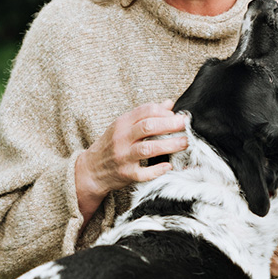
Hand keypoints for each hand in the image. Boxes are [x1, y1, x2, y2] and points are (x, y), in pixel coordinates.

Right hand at [75, 100, 186, 222]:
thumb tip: (169, 103)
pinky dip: (157, 170)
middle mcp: (121, 138)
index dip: (164, 112)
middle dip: (170, 125)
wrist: (91, 170)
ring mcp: (123, 157)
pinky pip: (143, 173)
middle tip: (186, 125)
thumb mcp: (124, 126)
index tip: (178, 116)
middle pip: (148, 127)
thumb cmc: (112, 145)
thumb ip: (146, 115)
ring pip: (148, 149)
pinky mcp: (126, 174)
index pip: (145, 111)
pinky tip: (169, 166)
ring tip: (185, 143)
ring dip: (169, 145)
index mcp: (122, 123)